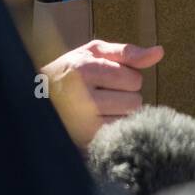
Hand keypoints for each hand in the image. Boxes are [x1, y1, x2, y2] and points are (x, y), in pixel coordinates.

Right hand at [41, 40, 163, 145]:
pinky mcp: (85, 142)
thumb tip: (159, 52)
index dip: (126, 77)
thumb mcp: (94, 52)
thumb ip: (127, 52)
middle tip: (103, 93)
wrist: (35, 98)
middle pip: (135, 101)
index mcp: (84, 70)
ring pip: (129, 120)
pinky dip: (115, 127)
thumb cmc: (71, 70)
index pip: (134, 79)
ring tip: (100, 106)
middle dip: (125, 96)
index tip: (107, 77)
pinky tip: (99, 120)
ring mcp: (83, 124)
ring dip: (120, 113)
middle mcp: (82, 98)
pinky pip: (119, 134)